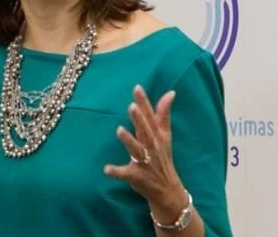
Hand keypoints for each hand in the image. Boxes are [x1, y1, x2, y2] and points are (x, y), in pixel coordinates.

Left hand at [104, 85, 188, 220]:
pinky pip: (126, 174)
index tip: (137, 88)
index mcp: (157, 136)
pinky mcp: (137, 176)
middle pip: (146, 131)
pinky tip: (106, 169)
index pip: (151, 116)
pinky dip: (117, 172)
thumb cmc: (162, 158)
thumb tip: (170, 92)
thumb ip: (163, 114)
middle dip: (139, 119)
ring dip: (129, 141)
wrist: (168, 190)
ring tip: (119, 130)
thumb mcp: (165, 136)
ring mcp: (145, 162)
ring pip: (137, 150)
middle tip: (131, 106)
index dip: (144, 103)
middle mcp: (152, 147)